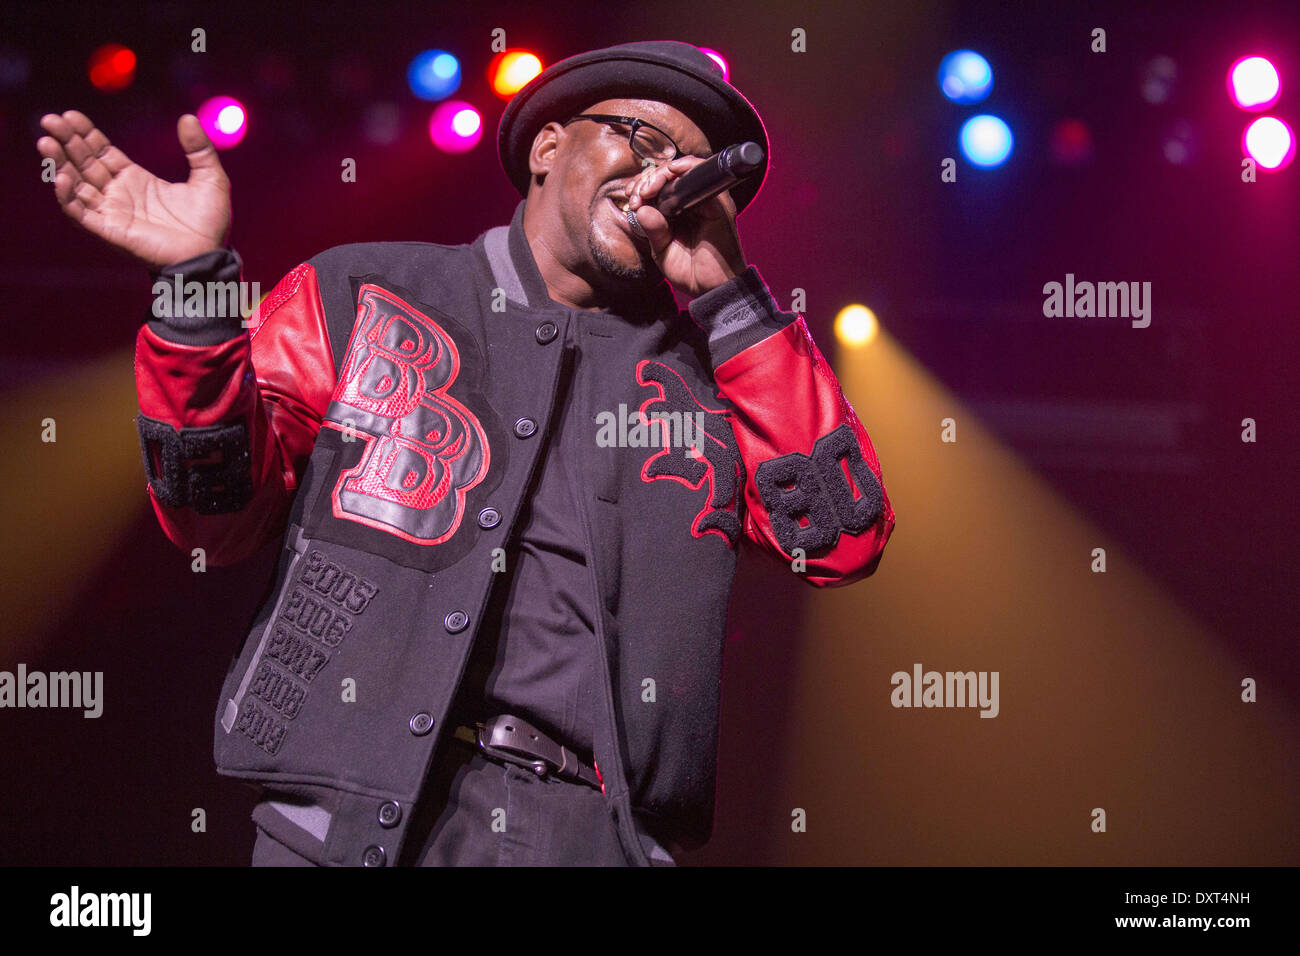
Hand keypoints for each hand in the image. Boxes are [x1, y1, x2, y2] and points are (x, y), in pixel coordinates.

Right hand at [36, 111, 231, 269]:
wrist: (210, 257)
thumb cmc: (209, 224)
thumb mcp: (210, 179)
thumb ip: (199, 149)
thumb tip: (188, 117)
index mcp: (135, 179)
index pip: (101, 151)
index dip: (85, 133)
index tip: (71, 115)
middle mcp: (118, 194)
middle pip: (83, 162)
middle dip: (66, 141)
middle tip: (50, 120)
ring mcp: (112, 212)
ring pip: (76, 184)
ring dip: (59, 164)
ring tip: (47, 143)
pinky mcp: (110, 230)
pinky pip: (80, 213)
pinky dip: (67, 196)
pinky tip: (61, 177)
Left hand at [627, 156, 747, 297]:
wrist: (711, 289)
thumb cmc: (690, 272)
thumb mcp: (661, 250)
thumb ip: (652, 228)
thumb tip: (641, 208)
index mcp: (682, 213)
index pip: (662, 186)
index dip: (644, 185)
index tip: (631, 198)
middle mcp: (696, 203)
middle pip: (671, 174)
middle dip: (648, 178)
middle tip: (636, 194)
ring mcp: (708, 201)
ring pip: (684, 169)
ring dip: (661, 173)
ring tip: (646, 189)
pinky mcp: (718, 203)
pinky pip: (702, 173)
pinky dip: (684, 168)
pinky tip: (667, 175)